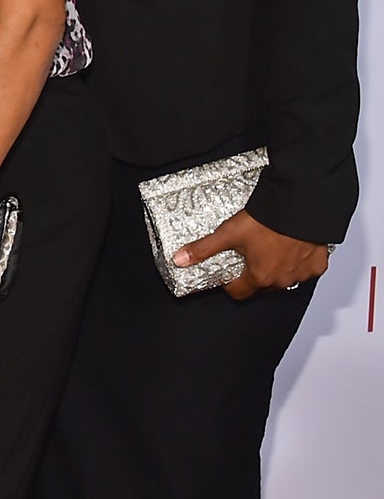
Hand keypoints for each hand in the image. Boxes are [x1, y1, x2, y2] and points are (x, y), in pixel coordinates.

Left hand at [175, 208, 330, 299]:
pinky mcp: (319, 263)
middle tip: (248, 255)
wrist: (300, 206)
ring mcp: (302, 273)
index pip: (239, 292)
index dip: (230, 283)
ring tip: (270, 248)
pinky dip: (299, 262)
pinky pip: (307, 269)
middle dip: (253, 275)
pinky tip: (292, 247)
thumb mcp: (228, 233)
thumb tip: (179, 260)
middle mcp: (282, 280)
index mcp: (259, 277)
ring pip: (285, 278)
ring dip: (277, 269)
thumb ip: (203, 249)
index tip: (228, 272)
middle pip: (262, 286)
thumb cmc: (266, 220)